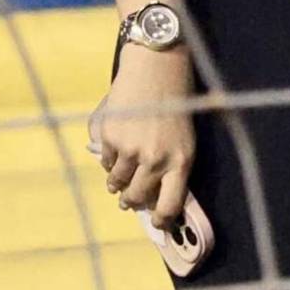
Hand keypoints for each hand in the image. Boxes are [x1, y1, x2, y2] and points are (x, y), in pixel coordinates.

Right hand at [93, 45, 195, 229]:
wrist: (157, 65)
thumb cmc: (174, 103)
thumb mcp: (183, 137)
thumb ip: (171, 167)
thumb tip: (152, 200)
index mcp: (181, 161)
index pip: (170, 206)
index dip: (161, 220)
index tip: (157, 223)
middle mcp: (156, 159)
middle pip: (137, 198)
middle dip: (130, 200)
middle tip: (127, 199)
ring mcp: (131, 149)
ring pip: (116, 182)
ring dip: (117, 180)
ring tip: (121, 170)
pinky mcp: (111, 137)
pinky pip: (105, 161)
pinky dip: (109, 157)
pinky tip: (118, 140)